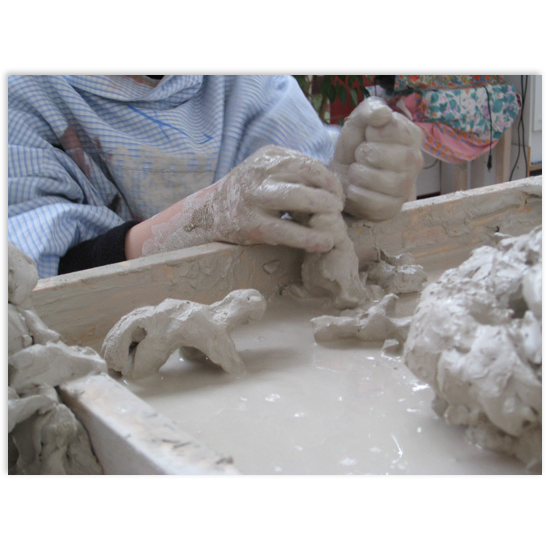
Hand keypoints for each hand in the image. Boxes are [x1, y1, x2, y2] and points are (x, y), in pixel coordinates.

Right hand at [127, 145, 344, 257]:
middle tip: (338, 210)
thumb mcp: (268, 172)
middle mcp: (260, 171)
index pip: (309, 163)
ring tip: (335, 225)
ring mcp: (253, 197)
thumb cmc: (250, 194)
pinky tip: (324, 244)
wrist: (210, 213)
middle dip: (331, 194)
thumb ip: (294, 172)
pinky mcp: (250, 224)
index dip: (330, 181)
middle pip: (307, 175)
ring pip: (298, 198)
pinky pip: (286, 231)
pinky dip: (309, 238)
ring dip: (323, 211)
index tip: (337, 196)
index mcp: (269, 156)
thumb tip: (334, 186)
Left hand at [331, 97, 423, 220]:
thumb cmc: (356, 146)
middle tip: (360, 156)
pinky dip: (355, 193)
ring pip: (377, 180)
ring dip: (357, 173)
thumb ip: (370, 110)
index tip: (368, 136)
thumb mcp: (359, 121)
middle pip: (383, 155)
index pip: (392, 129)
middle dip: (363, 153)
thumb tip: (382, 114)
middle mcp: (415, 162)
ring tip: (356, 171)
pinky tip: (356, 188)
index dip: (371, 132)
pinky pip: (371, 202)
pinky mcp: (392, 208)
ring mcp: (405, 188)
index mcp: (412, 136)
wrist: (344, 175)